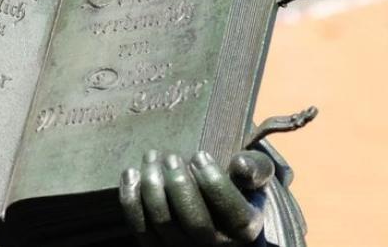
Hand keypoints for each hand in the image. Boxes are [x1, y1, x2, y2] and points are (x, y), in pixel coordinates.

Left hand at [119, 149, 274, 245]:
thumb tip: (240, 164)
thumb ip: (257, 168)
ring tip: (152, 157)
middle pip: (195, 222)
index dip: (214, 182)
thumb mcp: (256, 180)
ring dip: (152, 186)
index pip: (232, 212)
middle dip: (180, 185)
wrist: (218, 220)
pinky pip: (139, 227)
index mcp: (245, 231)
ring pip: (163, 223)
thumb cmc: (239, 193)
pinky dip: (131, 199)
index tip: (200, 155)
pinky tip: (132, 172)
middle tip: (172, 157)